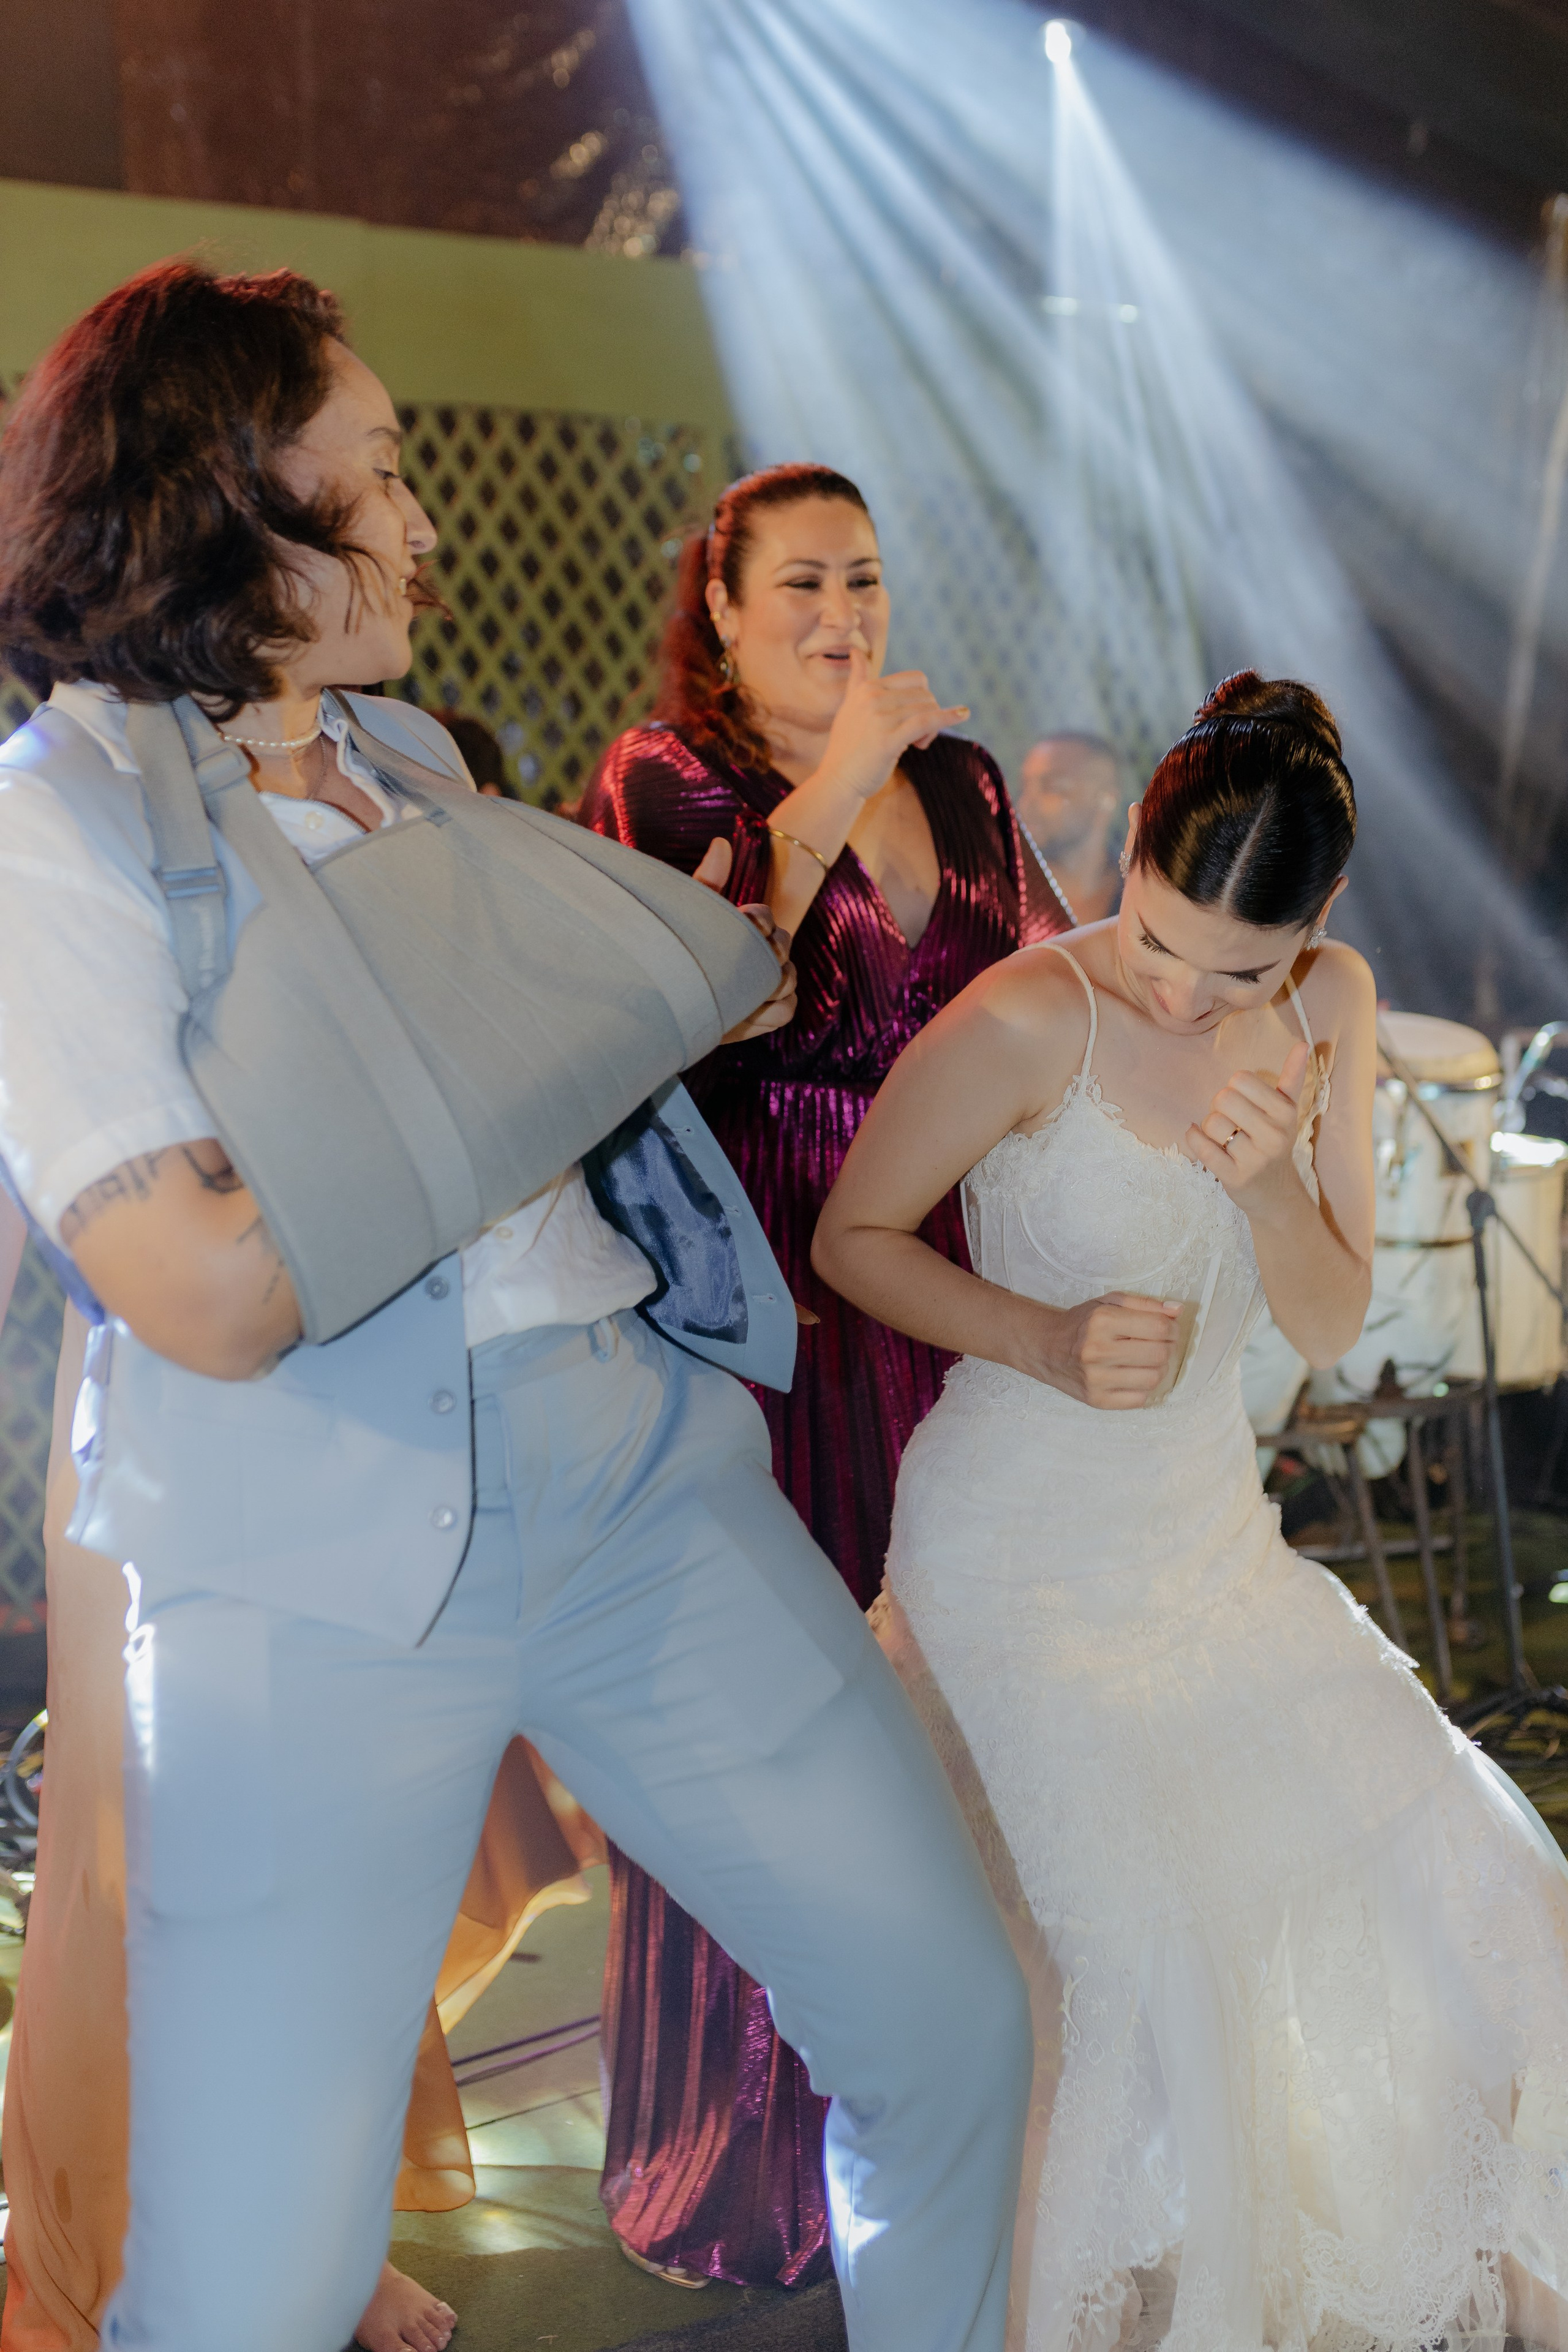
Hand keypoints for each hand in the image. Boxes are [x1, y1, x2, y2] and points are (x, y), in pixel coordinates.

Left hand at [694, 837, 797, 1039]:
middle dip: (767, 956)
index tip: (745, 922)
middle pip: (784, 946)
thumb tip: (721, 843)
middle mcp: (760, 954)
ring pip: (790, 980)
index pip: (765, 916)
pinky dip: (767, 1014)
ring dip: (767, 988)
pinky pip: (787, 1009)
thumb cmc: (674, 959)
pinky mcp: (768, 1014)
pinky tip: (739, 1015)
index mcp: (742, 928)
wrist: (665, 1011)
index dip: (758, 920)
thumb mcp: (686, 921)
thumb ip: (707, 884)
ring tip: (736, 995)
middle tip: (739, 967)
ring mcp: (767, 985)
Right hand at [815, 646, 969, 802]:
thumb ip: (857, 678)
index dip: (923, 699)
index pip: (916, 680)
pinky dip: (948, 717)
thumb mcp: (849, 706)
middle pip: (925, 696)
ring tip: (918, 745)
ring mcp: (879, 718)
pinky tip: (963, 714)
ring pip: (927, 710)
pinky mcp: (888, 741)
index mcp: (867, 688)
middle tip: (918, 738)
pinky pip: (926, 722)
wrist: (836, 780)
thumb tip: (856, 650)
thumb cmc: (847, 747)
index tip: (914, 720)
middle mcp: (872, 698)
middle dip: (929, 715)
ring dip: (932, 729)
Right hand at [1025, 1290, 1180, 1409]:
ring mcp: (1096, 1379)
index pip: (1159, 1327)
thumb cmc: (1082, 1323)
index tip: (1168, 1328)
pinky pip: (1140, 1399)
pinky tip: (1133, 1375)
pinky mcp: (1097, 1400)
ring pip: (1154, 1378)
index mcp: (1102, 1321)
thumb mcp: (1109, 1302)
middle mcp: (1097, 1351)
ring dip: (1158, 1368)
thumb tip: (1177, 1310)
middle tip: (1159, 1344)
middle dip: (1168, 1347)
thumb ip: (1145, 1304)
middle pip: (1160, 1354)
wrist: (1046, 1349)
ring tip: (1146, 1360)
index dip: (1172, 1327)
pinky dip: (1144, 1387)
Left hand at [1184, 1040, 1310, 1217]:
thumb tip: (1302, 1043)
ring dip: (1208, 1128)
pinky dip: (1194, 1139)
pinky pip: (1201, 1148)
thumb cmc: (1275, 1144)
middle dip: (1219, 1108)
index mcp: (1285, 1112)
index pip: (1240, 1079)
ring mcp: (1254, 1158)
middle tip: (1229, 1122)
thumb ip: (1292, 1077)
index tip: (1242, 1104)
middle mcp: (1273, 1135)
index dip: (1234, 1088)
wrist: (1276, 1194)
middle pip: (1223, 1098)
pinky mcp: (1235, 1177)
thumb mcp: (1288, 1111)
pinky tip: (1200, 1139)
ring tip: (1222, 1138)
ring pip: (1210, 1123)